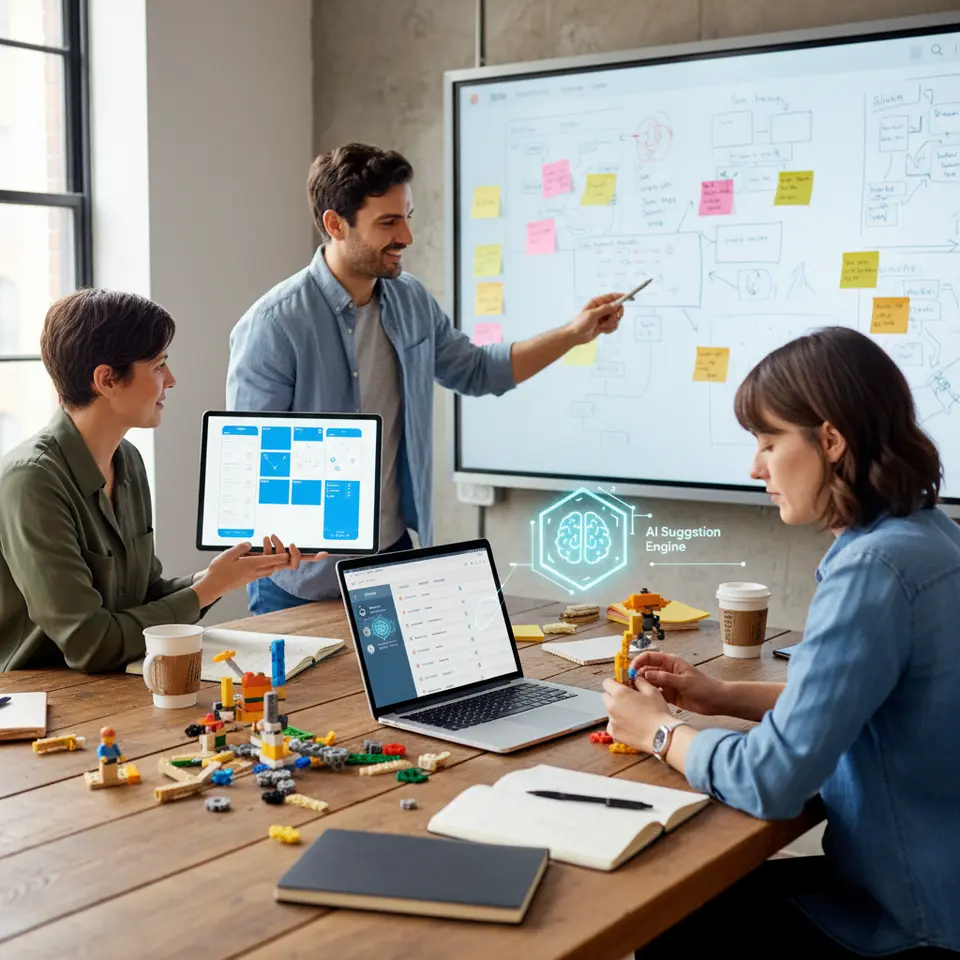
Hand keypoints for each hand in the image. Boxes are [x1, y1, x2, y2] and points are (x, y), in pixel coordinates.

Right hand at [193, 536, 327, 606]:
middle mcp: (263, 569)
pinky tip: (269, 541)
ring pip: (280, 559)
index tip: (315, 552)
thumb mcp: (228, 555)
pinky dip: (272, 551)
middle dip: (294, 551)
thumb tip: (251, 544)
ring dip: (278, 547)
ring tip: (269, 536)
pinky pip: (272, 560)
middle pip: (287, 561)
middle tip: (289, 541)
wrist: (213, 585)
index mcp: (258, 565)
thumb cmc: (220, 571)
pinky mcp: (259, 570)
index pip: (284, 559)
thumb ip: (241, 549)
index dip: (299, 555)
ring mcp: (262, 570)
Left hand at [565, 293, 624, 344]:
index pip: (612, 296)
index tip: (630, 298)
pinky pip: (613, 326)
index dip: (622, 296)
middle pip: (617, 308)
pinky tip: (601, 330)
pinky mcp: (604, 325)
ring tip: (601, 326)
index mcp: (597, 302)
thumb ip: (605, 309)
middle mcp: (601, 308)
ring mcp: (603, 317)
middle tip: (613, 318)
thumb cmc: (580, 324)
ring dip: (611, 324)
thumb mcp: (592, 315)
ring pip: (616, 318)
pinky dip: (609, 329)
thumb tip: (616, 304)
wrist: (575, 336)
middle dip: (616, 315)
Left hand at [602, 677, 673, 752]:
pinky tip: (630, 726)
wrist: (661, 736)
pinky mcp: (613, 733)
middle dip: (613, 696)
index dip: (614, 683)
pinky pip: (611, 725)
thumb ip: (639, 681)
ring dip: (616, 710)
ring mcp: (611, 720)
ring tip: (632, 715)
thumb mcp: (652, 691)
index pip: (606, 683)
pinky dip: (617, 724)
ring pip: (609, 711)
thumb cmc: (658, 712)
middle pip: (606, 697)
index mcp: (619, 693)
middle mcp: (612, 706)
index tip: (622, 686)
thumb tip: (634, 678)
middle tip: (627, 700)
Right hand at [629, 651, 725, 715]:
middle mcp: (666, 670)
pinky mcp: (668, 694)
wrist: (717, 701)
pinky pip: (654, 693)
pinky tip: (642, 701)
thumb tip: (646, 674)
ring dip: (641, 686)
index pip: (649, 657)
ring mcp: (667, 682)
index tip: (630, 671)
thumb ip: (665, 678)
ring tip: (633, 694)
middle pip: (646, 669)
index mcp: (670, 662)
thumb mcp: (684, 681)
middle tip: (628, 685)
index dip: (638, 661)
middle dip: (636, 675)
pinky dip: (648, 695)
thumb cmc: (704, 687)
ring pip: (649, 682)